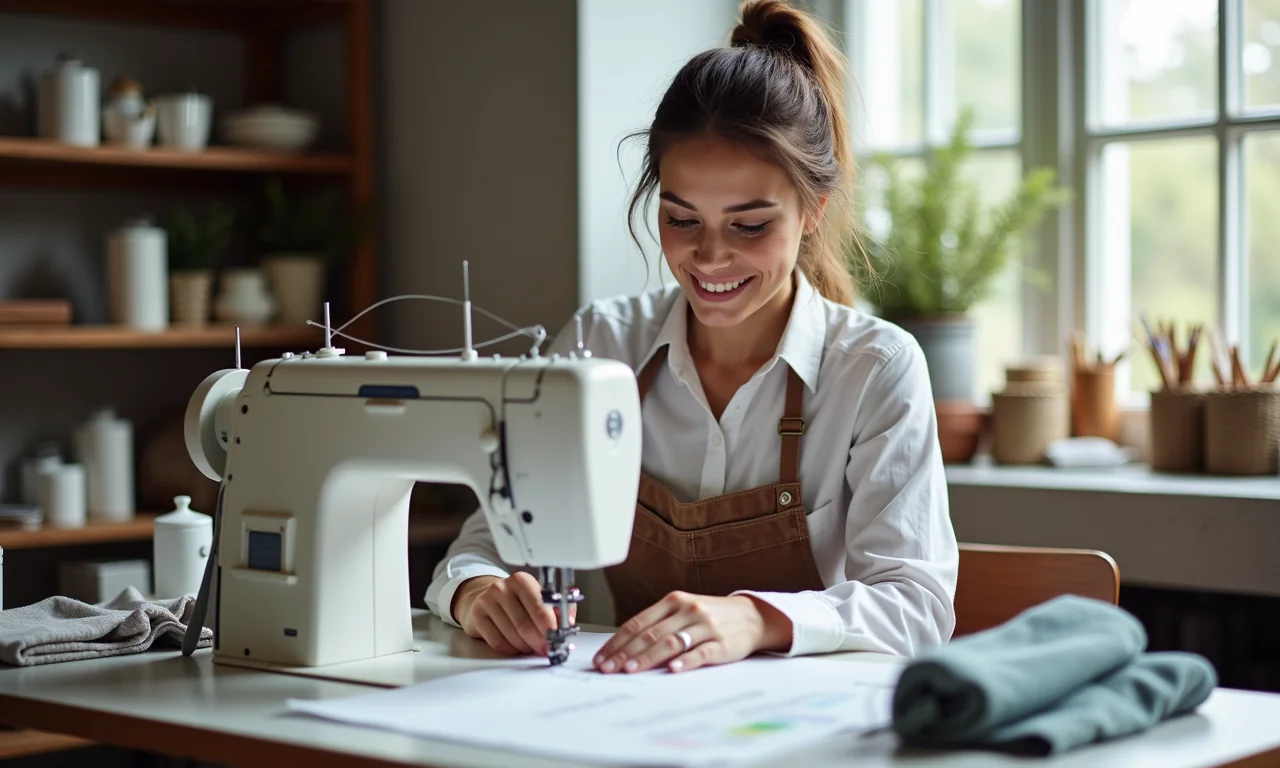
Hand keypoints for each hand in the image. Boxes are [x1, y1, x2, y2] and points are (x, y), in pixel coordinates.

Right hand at [452, 572, 576, 655]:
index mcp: (522, 581)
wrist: (486, 598)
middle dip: (539, 642)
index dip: (550, 628)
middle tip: (546, 650)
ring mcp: (487, 600)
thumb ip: (558, 608)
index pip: (540, 607)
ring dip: (525, 646)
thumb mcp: (538, 597)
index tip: (557, 641)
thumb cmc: (518, 601)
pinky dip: (510, 649)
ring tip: (530, 646)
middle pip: (525, 625)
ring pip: (512, 635)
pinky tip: (515, 646)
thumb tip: (570, 622)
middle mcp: (503, 587)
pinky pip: (497, 641)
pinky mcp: (477, 615)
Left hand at [593, 591, 792, 673]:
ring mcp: (705, 626)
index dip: (617, 642)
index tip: (602, 658)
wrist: (751, 616)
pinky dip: (685, 661)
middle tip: (608, 668)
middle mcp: (687, 610)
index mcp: (673, 601)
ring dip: (647, 658)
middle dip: (625, 653)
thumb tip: (624, 647)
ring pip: (670, 643)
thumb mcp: (683, 611)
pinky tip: (672, 669)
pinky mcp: (722, 643)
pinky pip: (700, 653)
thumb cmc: (710, 616)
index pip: (638, 623)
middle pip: (650, 634)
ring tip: (630, 670)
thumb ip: (658, 624)